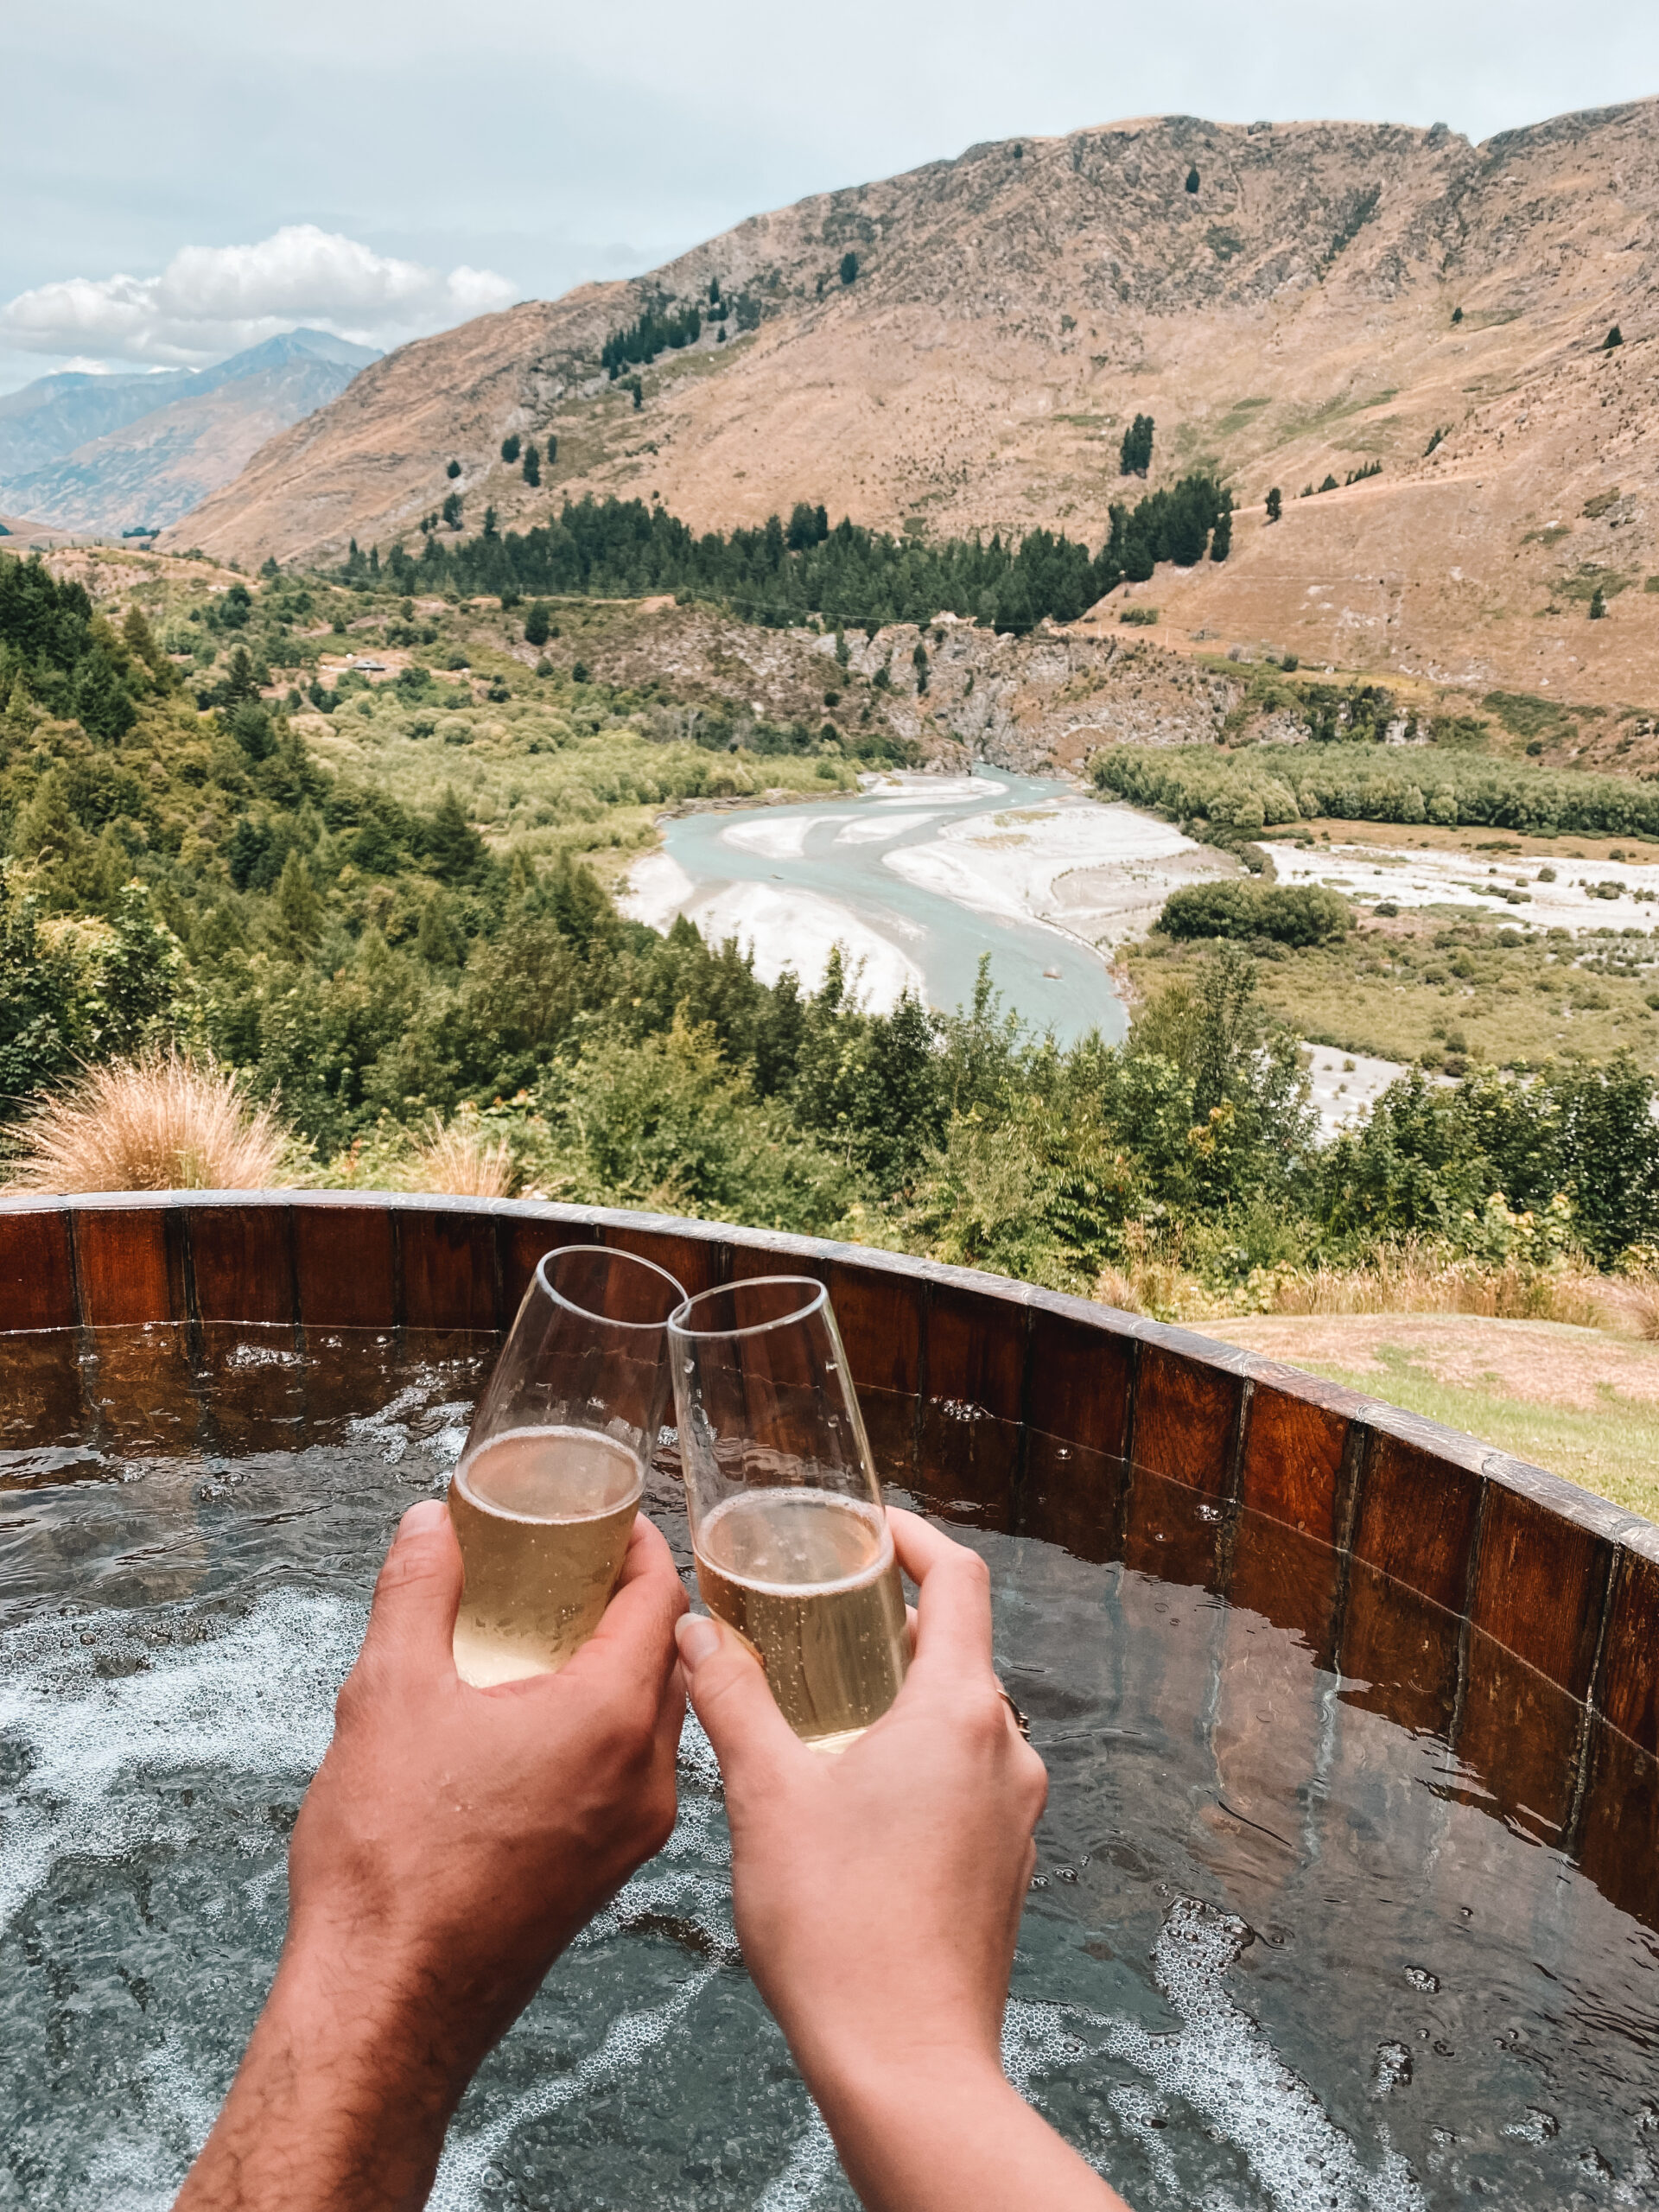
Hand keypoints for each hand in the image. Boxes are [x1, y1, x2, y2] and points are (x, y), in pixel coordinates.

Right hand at [177, 1497, 686, 2211]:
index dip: (639, 1548)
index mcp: (608, 1721)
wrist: (385, 2011)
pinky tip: (539, 1724)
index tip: (609, 1519)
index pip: (662, 1603)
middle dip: (632, 1604)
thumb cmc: (389, 1862)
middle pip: (670, 1659)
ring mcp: (632, 1835)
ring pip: (653, 1723)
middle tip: (577, 1568)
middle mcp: (643, 1779)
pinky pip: (630, 1776)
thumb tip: (431, 1524)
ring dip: (620, 1670)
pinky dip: (604, 1730)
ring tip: (555, 1637)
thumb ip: (417, 1592)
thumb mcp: (387, 1695)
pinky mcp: (605, 1876)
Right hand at [676, 1508, 1129, 2211]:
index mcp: (960, 1710)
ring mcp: (1014, 1814)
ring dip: (901, 1698)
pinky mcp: (1005, 1868)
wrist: (907, 2068)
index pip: (959, 1579)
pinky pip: (968, 1781)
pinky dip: (918, 1760)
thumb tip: (694, 1631)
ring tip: (824, 1710)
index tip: (869, 1529)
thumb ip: (732, 1698)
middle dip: (889, 1626)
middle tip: (819, 1620)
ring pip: (963, 1720)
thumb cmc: (838, 1930)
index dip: (914, 1539)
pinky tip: (853, 1796)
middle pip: (959, 1649)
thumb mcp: (766, 1795)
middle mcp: (1006, 1751)